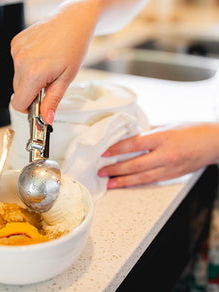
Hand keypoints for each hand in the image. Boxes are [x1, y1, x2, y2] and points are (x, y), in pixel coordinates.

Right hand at [10, 1, 100, 123]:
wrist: (73, 19)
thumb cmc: (74, 46)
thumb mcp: (66, 79)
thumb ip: (53, 101)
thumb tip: (46, 119)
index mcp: (33, 73)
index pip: (18, 103)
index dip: (29, 109)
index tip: (39, 106)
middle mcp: (20, 61)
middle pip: (18, 91)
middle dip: (32, 93)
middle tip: (49, 84)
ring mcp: (16, 50)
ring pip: (17, 78)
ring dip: (30, 79)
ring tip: (47, 67)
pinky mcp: (15, 43)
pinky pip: (17, 64)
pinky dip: (27, 65)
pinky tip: (41, 57)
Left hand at [97, 123, 218, 187]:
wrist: (215, 143)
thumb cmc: (193, 130)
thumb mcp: (169, 125)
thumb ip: (149, 130)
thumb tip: (130, 134)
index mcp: (164, 137)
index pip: (135, 143)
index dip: (118, 149)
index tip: (105, 152)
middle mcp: (166, 154)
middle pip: (135, 164)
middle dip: (116, 169)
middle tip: (101, 171)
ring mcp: (170, 167)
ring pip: (142, 177)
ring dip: (123, 181)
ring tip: (109, 183)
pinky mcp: (172, 175)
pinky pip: (151, 181)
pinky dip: (137, 184)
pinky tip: (126, 185)